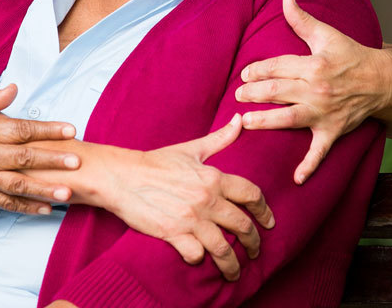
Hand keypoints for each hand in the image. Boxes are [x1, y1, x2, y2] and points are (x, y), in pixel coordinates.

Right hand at [0, 84, 80, 214]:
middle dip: (54, 160)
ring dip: (45, 190)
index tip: (71, 129)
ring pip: (20, 186)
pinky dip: (27, 208)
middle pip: (26, 158)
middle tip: (77, 161)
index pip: (22, 129)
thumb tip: (14, 88)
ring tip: (69, 193)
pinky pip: (7, 204)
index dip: (48, 129)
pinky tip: (47, 210)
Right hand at [94, 114, 274, 281]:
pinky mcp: (173, 233)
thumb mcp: (191, 149)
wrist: (122, 176)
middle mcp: (206, 199)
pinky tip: (200, 259)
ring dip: (232, 263)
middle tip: (255, 250)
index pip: (251, 195)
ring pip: (222, 247)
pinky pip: (196, 254)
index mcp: (214, 177)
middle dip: (253, 242)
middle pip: (242, 226)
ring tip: (235, 271)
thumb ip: (220, 139)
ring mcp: (190, 218)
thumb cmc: (155, 162)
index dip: (264, 211)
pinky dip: (200, 259)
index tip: (269, 222)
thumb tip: (239, 120)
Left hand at [236, 0, 391, 183]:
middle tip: (237, 95)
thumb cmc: (352, 55)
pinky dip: (309, 166)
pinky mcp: (333, 131)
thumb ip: (302, 19)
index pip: (279, 67)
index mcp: (314, 65)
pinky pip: (320, 152)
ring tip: (245, 121)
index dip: (259, 70)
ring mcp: (324, 113)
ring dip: (266, 121)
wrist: (384, 81)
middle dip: (255, 93)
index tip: (244, 74)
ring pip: (290, 119)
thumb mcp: (328, 35)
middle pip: (279, 91)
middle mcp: (317, 90)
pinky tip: (296, 179)